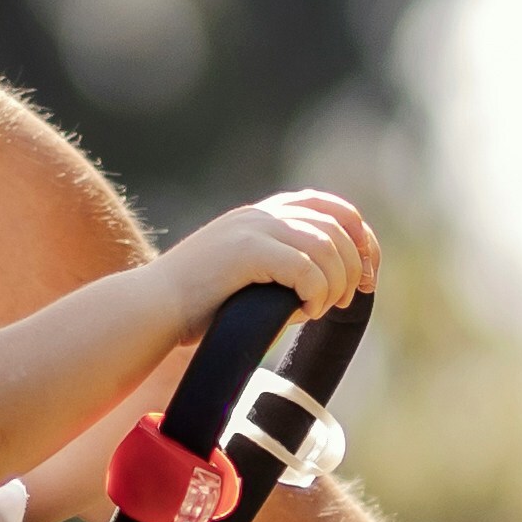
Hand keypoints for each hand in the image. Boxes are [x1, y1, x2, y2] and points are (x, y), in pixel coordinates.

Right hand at [151, 187, 376, 318]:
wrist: (152, 309)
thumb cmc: (197, 307)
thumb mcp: (248, 280)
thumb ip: (284, 274)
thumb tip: (328, 292)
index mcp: (262, 215)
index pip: (333, 208)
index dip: (361, 238)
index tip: (368, 275)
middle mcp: (261, 214)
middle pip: (337, 226)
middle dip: (355, 264)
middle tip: (350, 299)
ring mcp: (253, 228)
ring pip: (326, 247)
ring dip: (335, 283)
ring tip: (321, 309)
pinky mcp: (247, 250)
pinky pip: (305, 267)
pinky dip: (316, 293)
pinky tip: (305, 312)